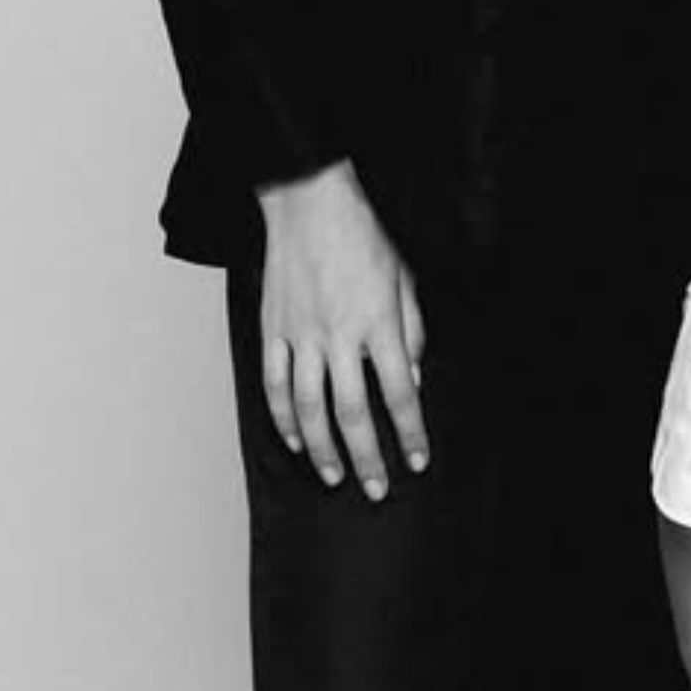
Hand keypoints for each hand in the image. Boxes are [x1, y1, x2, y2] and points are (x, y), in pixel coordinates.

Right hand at [257, 159, 427, 499]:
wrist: (309, 201)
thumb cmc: (362, 237)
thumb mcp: (403, 280)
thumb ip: (411, 332)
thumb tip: (412, 381)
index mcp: (378, 322)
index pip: (401, 393)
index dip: (411, 433)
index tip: (417, 461)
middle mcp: (339, 334)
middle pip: (355, 413)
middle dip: (368, 458)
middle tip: (376, 489)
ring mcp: (301, 335)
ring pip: (310, 408)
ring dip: (323, 449)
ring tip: (334, 476)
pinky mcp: (273, 330)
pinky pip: (275, 385)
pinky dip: (284, 419)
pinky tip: (296, 442)